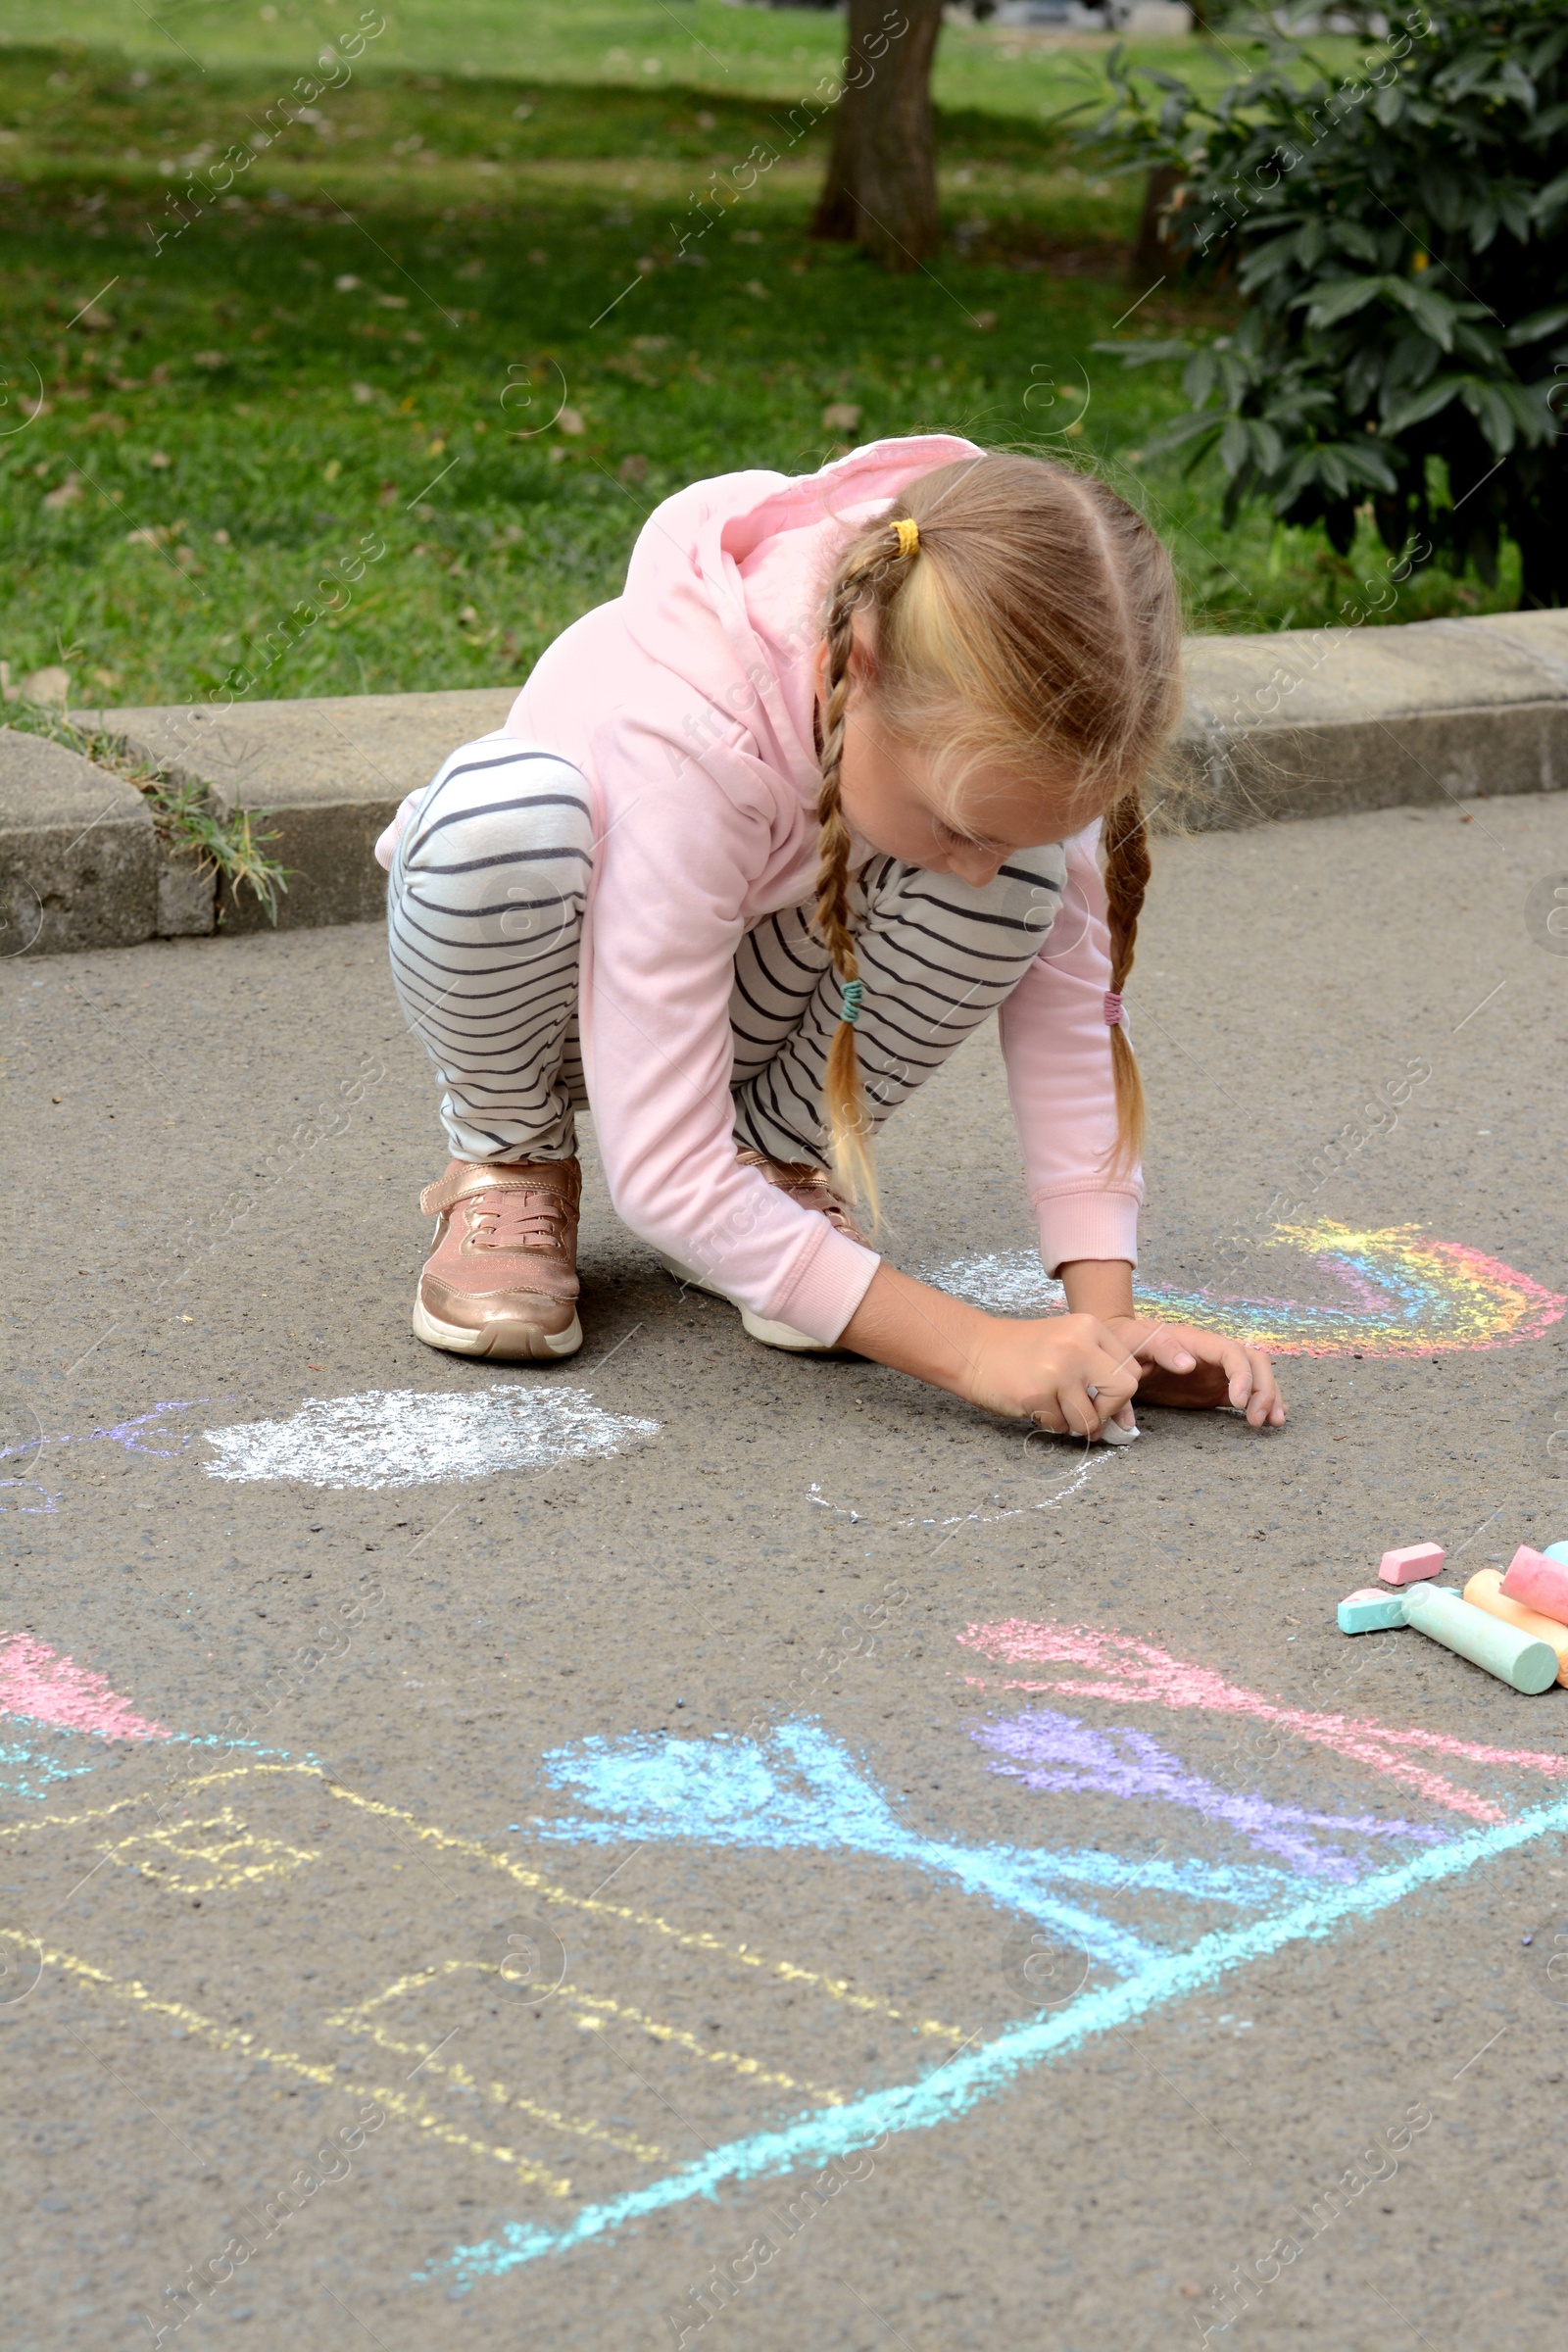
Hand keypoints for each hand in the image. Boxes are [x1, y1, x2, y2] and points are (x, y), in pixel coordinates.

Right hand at [964, 1310, 1141, 1437]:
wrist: (973, 1349)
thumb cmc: (1022, 1352)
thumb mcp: (1067, 1346)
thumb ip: (1099, 1374)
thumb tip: (1127, 1422)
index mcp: (1089, 1327)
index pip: (1130, 1371)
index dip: (1119, 1396)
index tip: (1102, 1405)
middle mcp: (1078, 1344)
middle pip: (1122, 1391)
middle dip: (1106, 1412)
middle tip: (1086, 1416)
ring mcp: (1057, 1368)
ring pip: (1089, 1417)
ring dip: (1073, 1424)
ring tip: (1053, 1408)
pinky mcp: (1036, 1392)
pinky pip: (1059, 1425)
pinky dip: (1050, 1424)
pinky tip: (1035, 1406)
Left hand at [1105, 1317, 1284, 1427]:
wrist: (1120, 1349)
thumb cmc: (1127, 1343)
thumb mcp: (1137, 1341)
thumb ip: (1160, 1349)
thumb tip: (1188, 1365)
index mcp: (1197, 1342)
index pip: (1233, 1353)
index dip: (1242, 1376)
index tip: (1239, 1402)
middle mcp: (1213, 1354)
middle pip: (1254, 1363)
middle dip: (1264, 1389)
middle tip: (1259, 1420)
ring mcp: (1216, 1372)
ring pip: (1256, 1377)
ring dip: (1269, 1397)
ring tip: (1274, 1423)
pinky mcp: (1214, 1389)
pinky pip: (1244, 1394)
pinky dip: (1259, 1404)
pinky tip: (1269, 1419)